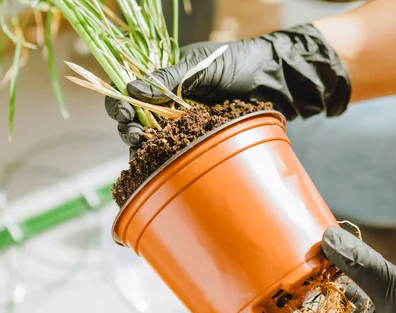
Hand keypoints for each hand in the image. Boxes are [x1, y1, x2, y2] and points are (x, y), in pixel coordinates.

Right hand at [105, 23, 350, 156]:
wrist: (275, 80)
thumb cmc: (240, 64)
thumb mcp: (202, 66)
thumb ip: (168, 78)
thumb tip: (132, 88)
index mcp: (166, 78)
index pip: (131, 90)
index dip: (120, 102)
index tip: (122, 113)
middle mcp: (170, 102)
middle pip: (136, 119)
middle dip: (129, 128)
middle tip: (135, 135)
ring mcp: (184, 122)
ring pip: (153, 139)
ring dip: (142, 147)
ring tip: (143, 150)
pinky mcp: (199, 139)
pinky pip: (176, 150)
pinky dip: (163, 159)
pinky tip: (156, 165)